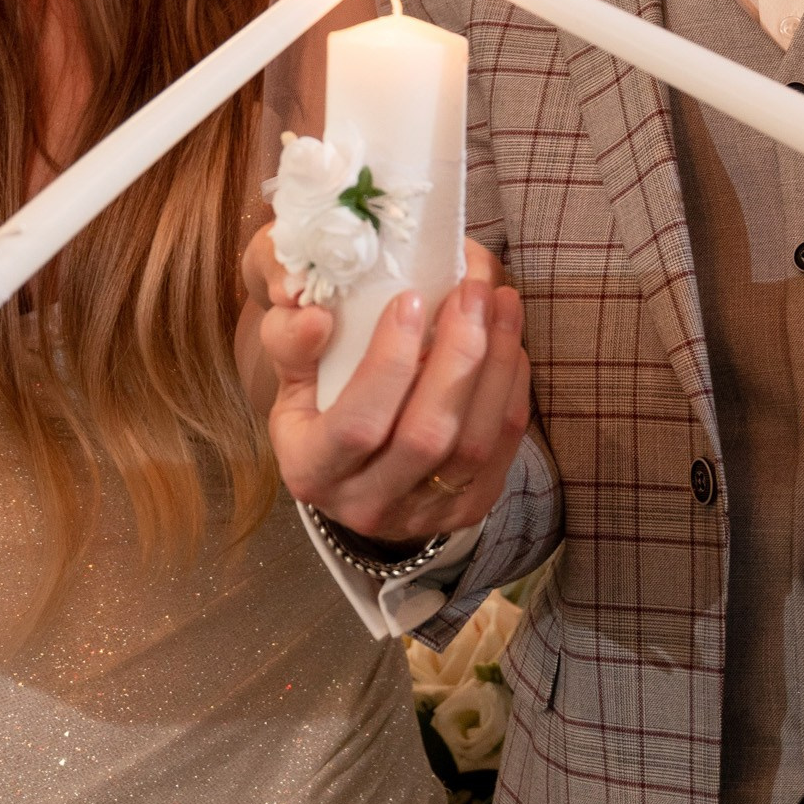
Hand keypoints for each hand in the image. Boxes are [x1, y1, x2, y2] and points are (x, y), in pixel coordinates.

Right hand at [263, 242, 530, 546]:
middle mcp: (366, 503)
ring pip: (475, 443)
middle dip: (458, 354)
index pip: (357, 425)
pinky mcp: (469, 509)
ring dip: (496, 363)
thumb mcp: (291, 377)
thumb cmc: (320, 404)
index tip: (411, 298)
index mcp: (312, 471)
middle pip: (426, 436)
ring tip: (501, 300)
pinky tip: (509, 340)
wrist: (355, 470)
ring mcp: (423, 514)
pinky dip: (512, 387)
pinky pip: (504, 447)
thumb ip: (290, 342)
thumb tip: (315, 317)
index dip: (388, 362)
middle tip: (470, 289)